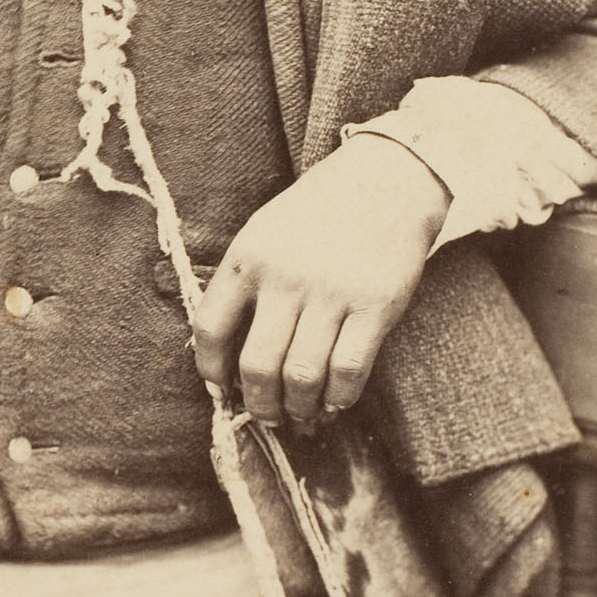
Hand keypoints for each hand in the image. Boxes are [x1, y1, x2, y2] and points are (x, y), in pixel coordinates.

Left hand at [192, 134, 449, 426]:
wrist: (387, 180)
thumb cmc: (320, 213)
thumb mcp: (266, 232)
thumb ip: (245, 283)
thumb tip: (225, 353)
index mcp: (248, 257)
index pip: (210, 328)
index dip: (210, 370)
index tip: (222, 390)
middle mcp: (284, 277)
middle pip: (257, 365)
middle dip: (260, 404)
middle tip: (268, 416)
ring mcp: (331, 292)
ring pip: (302, 376)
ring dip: (299, 407)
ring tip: (302, 415)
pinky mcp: (376, 305)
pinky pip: (349, 369)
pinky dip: (339, 397)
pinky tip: (335, 402)